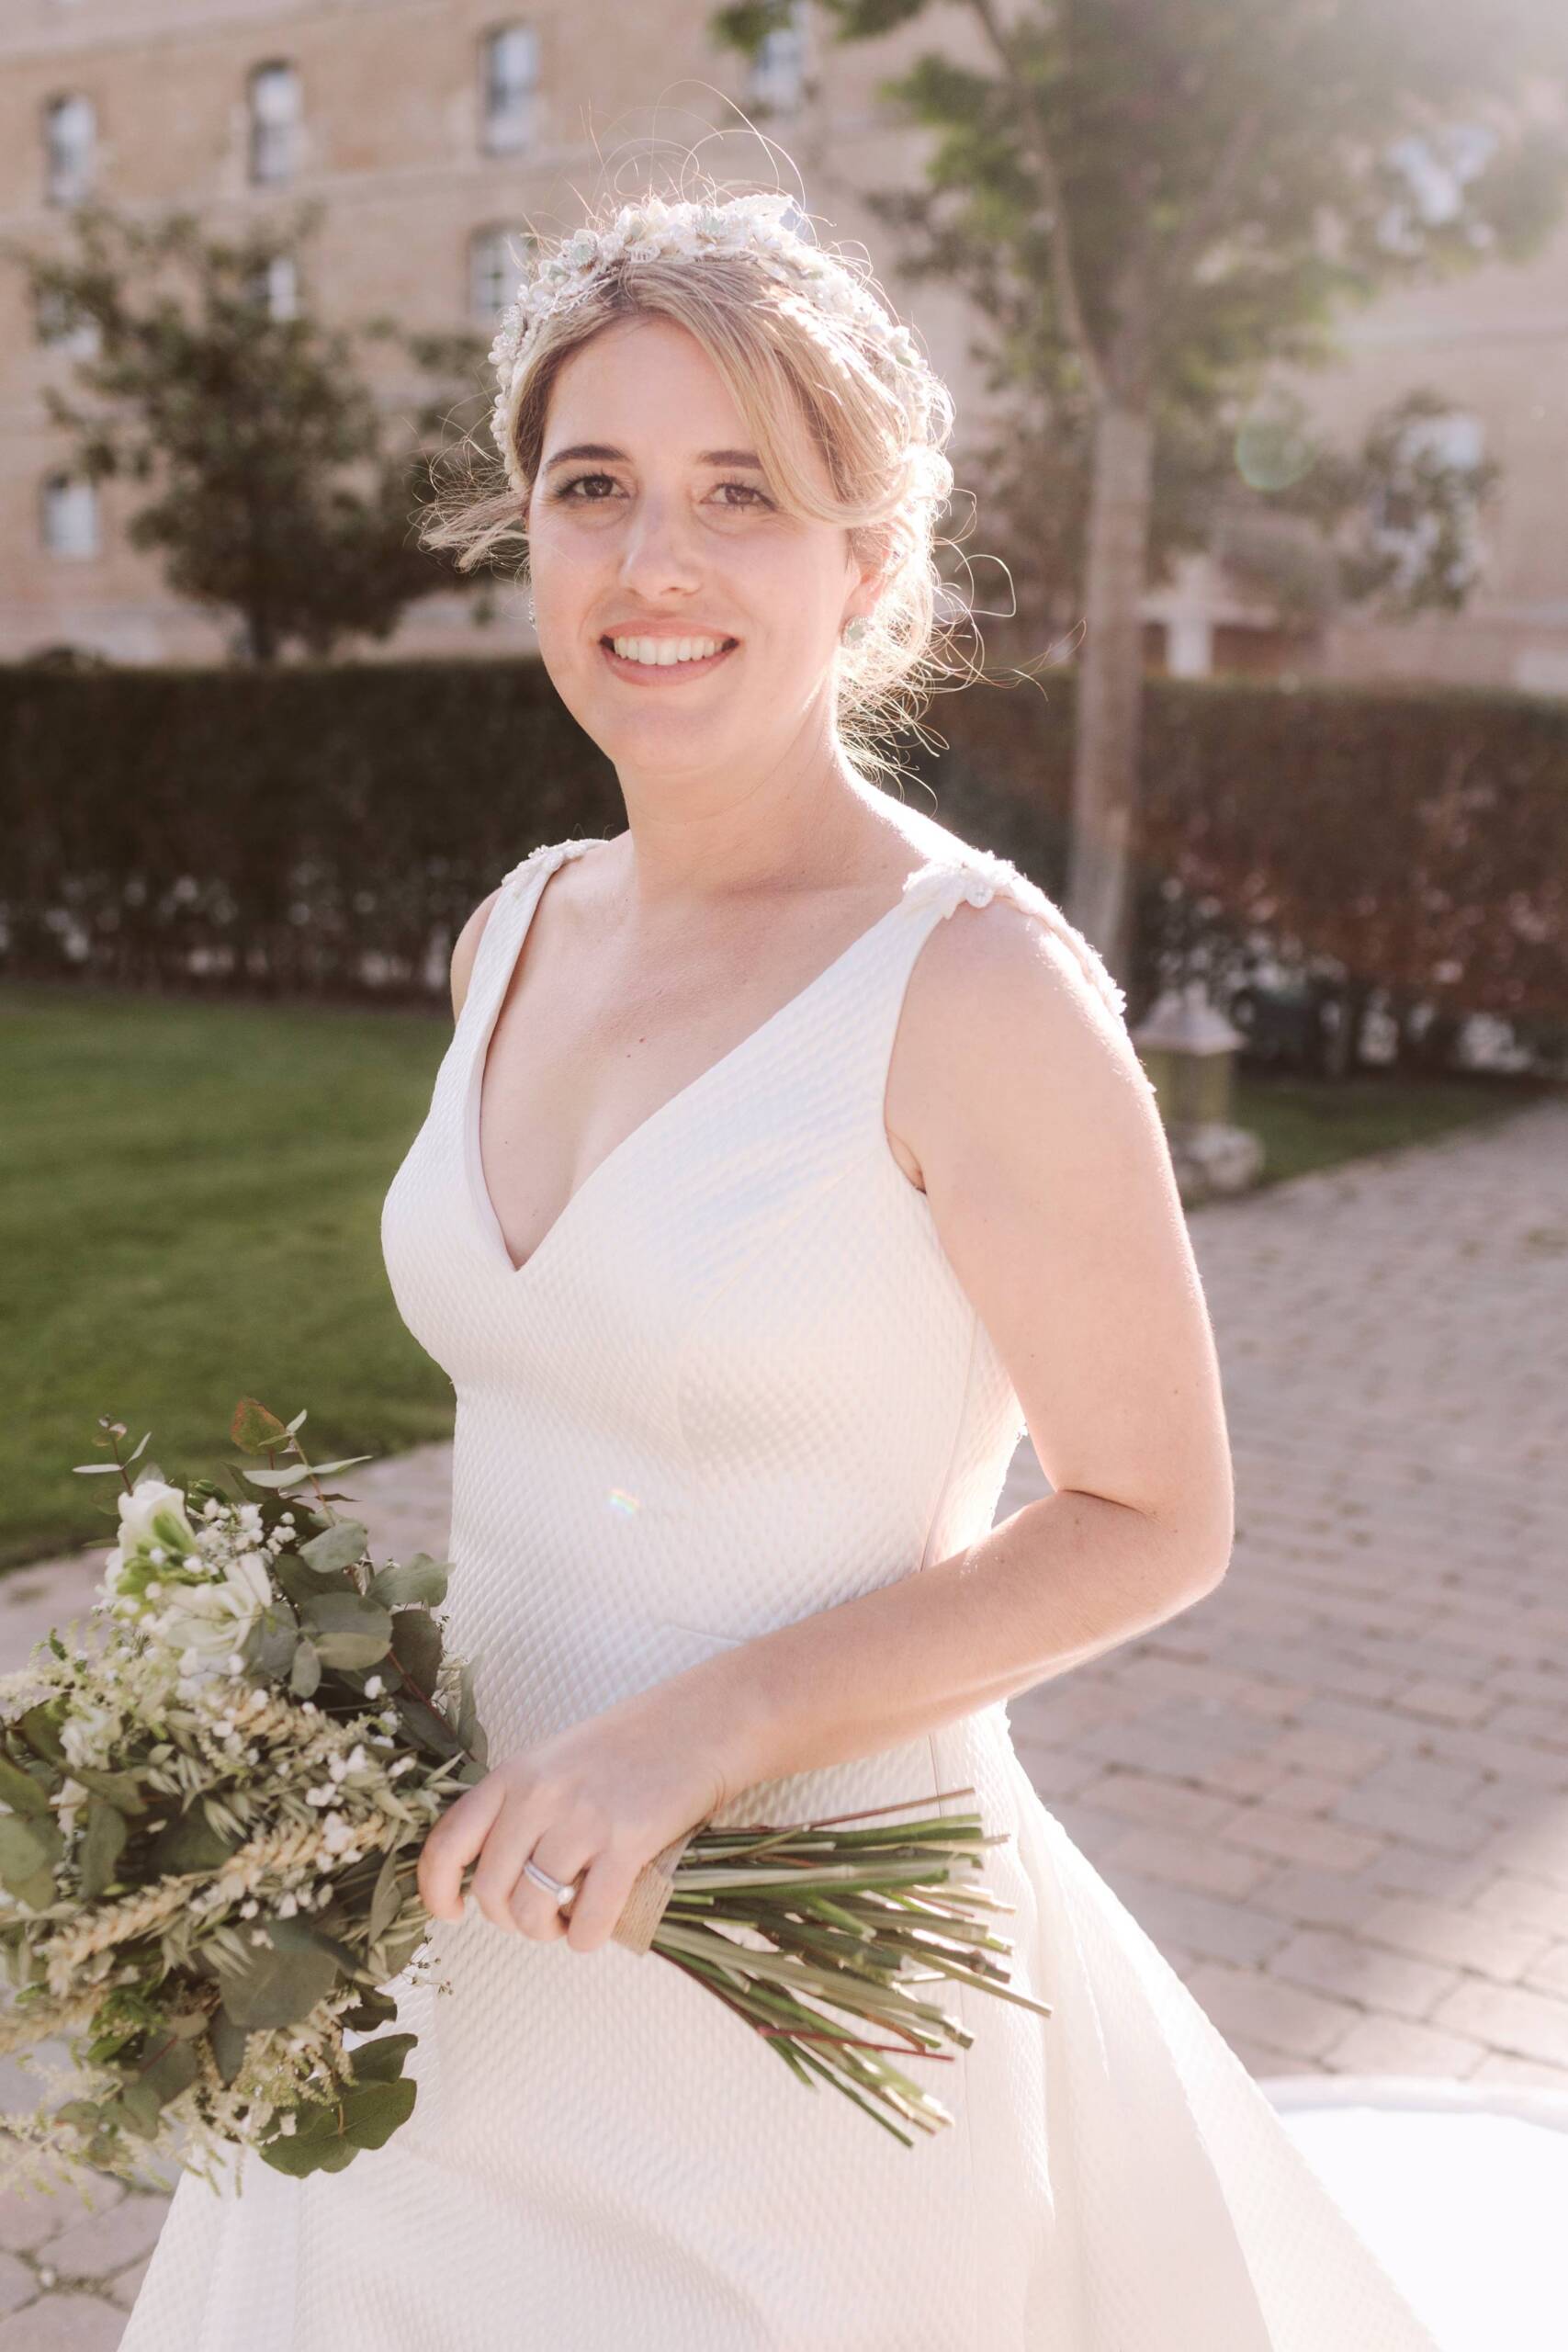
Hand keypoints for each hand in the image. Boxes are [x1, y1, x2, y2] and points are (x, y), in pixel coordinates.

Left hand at [415, 1687, 731, 1954]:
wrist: (701, 1723)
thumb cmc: (631, 1745)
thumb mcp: (556, 1760)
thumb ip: (519, 1806)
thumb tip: (492, 1873)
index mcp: (513, 1774)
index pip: (448, 1843)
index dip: (436, 1891)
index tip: (452, 1912)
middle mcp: (539, 1796)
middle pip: (492, 1892)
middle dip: (510, 1920)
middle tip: (539, 1913)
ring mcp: (582, 1820)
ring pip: (533, 1912)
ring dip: (547, 1931)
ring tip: (568, 1917)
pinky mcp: (627, 1844)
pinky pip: (586, 1922)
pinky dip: (585, 1938)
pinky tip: (597, 1926)